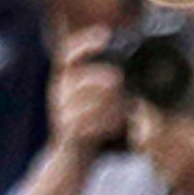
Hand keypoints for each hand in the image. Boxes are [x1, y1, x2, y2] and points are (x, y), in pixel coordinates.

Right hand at [46, 30, 127, 160]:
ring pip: (84, 101)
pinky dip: (107, 122)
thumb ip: (108, 84)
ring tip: (126, 106)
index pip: (69, 53)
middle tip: (119, 80)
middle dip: (101, 78)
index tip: (105, 35)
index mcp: (66, 78)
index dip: (85, 42)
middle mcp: (60, 92)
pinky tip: (121, 123)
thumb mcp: (97, 100)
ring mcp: (61, 112)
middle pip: (78, 78)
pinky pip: (87, 123)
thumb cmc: (93, 125)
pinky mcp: (68, 132)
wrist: (72, 159)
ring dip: (108, 103)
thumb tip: (134, 69)